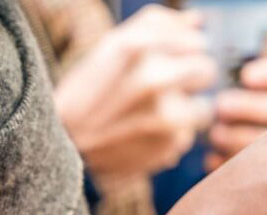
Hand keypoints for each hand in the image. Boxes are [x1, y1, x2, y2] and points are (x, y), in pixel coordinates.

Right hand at [55, 5, 214, 180]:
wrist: (61, 143)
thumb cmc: (88, 90)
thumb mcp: (111, 47)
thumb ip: (157, 26)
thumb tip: (198, 20)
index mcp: (135, 47)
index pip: (195, 40)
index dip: (189, 49)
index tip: (179, 56)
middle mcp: (153, 78)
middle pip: (206, 70)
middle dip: (193, 77)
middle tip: (170, 86)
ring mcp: (166, 113)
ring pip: (204, 106)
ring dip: (188, 110)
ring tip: (155, 115)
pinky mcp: (172, 143)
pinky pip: (188, 135)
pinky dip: (173, 136)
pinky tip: (147, 135)